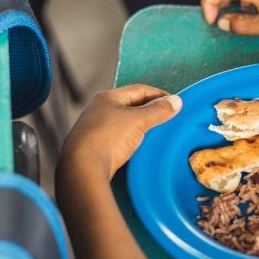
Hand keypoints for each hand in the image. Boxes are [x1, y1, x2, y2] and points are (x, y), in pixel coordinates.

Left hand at [60, 84, 181, 178]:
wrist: (82, 169)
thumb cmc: (108, 138)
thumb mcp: (138, 121)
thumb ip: (158, 110)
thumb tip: (176, 101)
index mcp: (108, 98)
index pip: (140, 89)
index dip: (160, 95)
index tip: (175, 104)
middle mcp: (99, 110)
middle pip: (133, 105)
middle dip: (152, 111)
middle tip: (169, 118)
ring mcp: (96, 128)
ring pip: (126, 122)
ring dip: (143, 126)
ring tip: (158, 133)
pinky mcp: (96, 146)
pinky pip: (120, 137)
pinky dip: (133, 139)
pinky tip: (141, 146)